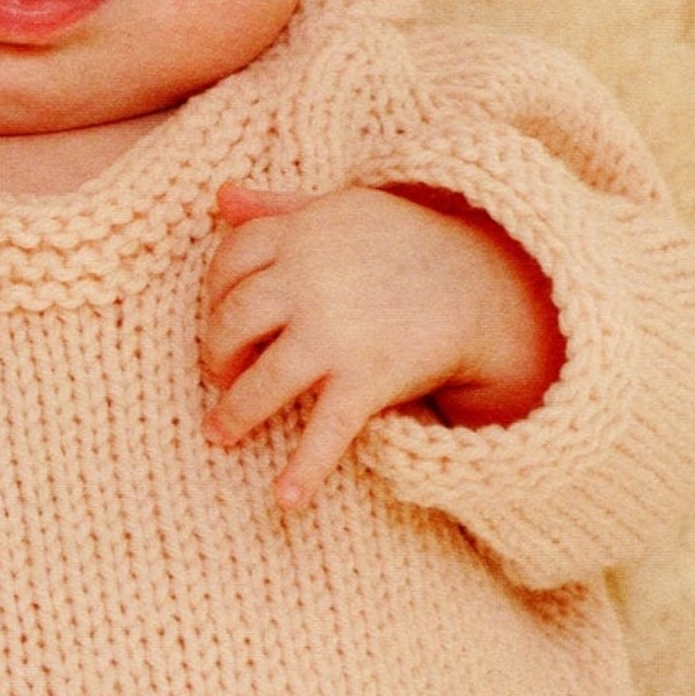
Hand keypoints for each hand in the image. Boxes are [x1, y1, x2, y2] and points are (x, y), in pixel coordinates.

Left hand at [199, 182, 563, 510]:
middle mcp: (311, 280)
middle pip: (234, 318)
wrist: (479, 283)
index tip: (221, 317)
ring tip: (220, 433)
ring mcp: (338, 331)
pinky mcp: (370, 377)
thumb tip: (221, 195)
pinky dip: (305, 468)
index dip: (215, 293)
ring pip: (264, 378)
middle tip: (222, 375)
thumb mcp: (340, 211)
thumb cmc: (399, 242)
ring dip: (235, 412)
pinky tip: (285, 500)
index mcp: (303, 233)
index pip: (230, 258)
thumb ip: (278, 206)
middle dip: (217, 353)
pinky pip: (328, 429)